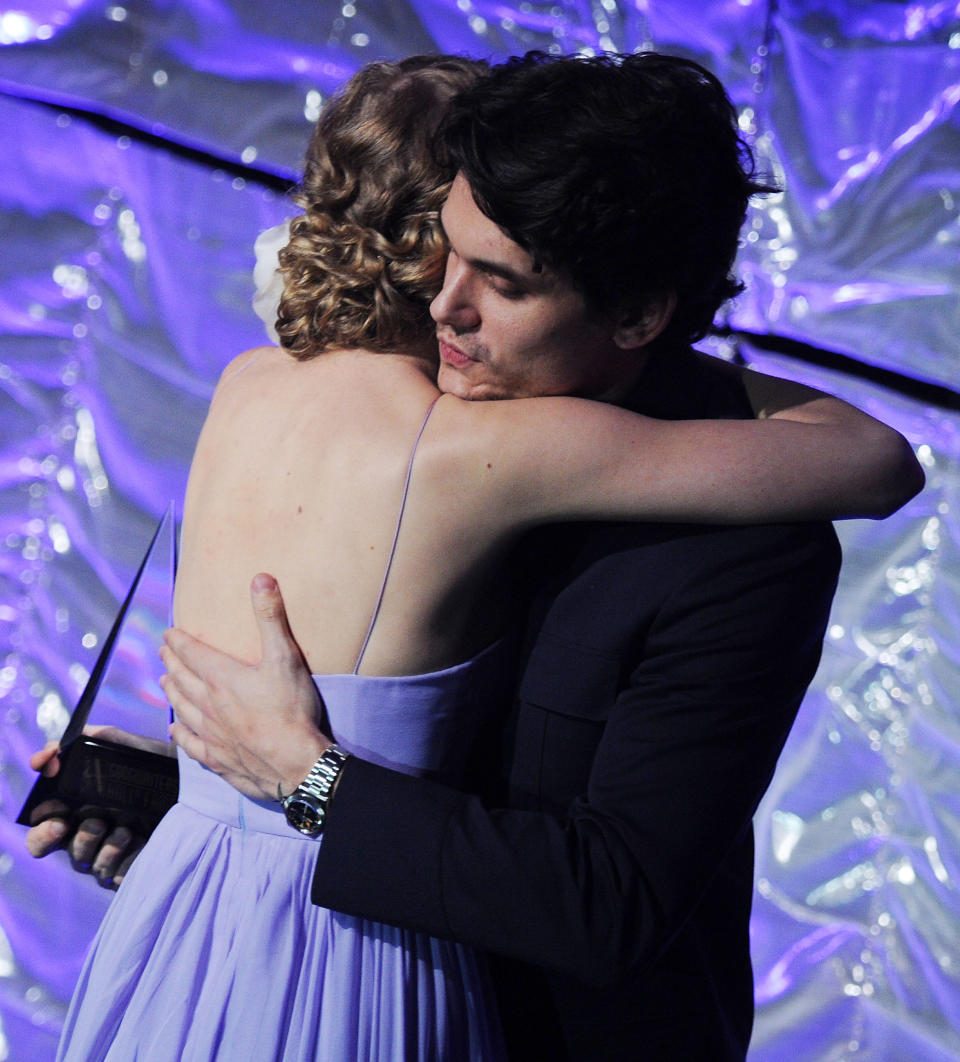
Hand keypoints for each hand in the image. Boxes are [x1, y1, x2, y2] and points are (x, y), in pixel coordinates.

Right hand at [24, 728, 155, 887]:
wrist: (201, 789)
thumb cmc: (163, 769)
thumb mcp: (136, 748)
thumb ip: (104, 737)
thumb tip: (65, 743)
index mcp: (79, 808)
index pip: (41, 820)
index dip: (36, 813)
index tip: (50, 809)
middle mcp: (86, 833)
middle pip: (45, 845)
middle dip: (49, 835)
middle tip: (76, 821)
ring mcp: (105, 854)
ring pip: (81, 859)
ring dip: (95, 843)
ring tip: (123, 828)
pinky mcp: (127, 870)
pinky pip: (111, 875)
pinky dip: (119, 858)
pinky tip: (135, 840)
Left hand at [162, 573, 329, 801]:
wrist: (295, 763)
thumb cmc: (291, 710)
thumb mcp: (285, 656)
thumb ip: (270, 617)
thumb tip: (261, 578)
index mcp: (223, 678)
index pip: (193, 654)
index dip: (180, 641)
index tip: (169, 633)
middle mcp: (209, 704)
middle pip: (183, 680)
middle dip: (172, 663)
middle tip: (164, 653)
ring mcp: (211, 734)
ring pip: (182, 708)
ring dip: (171, 693)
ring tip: (164, 683)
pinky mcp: (218, 758)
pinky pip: (190, 743)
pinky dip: (180, 733)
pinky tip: (175, 729)